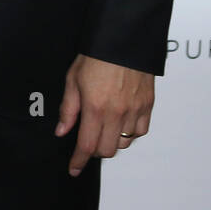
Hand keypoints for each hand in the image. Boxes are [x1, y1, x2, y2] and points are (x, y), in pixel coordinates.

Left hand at [55, 54, 154, 176]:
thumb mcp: (72, 80)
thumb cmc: (95, 57)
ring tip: (103, 128)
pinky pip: (140, 132)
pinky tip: (121, 123)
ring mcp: (135, 111)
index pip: (86, 145)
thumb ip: (68, 109)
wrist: (122, 40)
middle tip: (86, 141)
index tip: (73, 169)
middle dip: (94, 151)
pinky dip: (130, 133)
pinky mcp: (148, 106)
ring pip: (124, 143)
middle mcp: (117, 113)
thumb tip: (62, 131)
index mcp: (95, 108)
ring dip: (112, 141)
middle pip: (107, 150)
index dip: (78, 161)